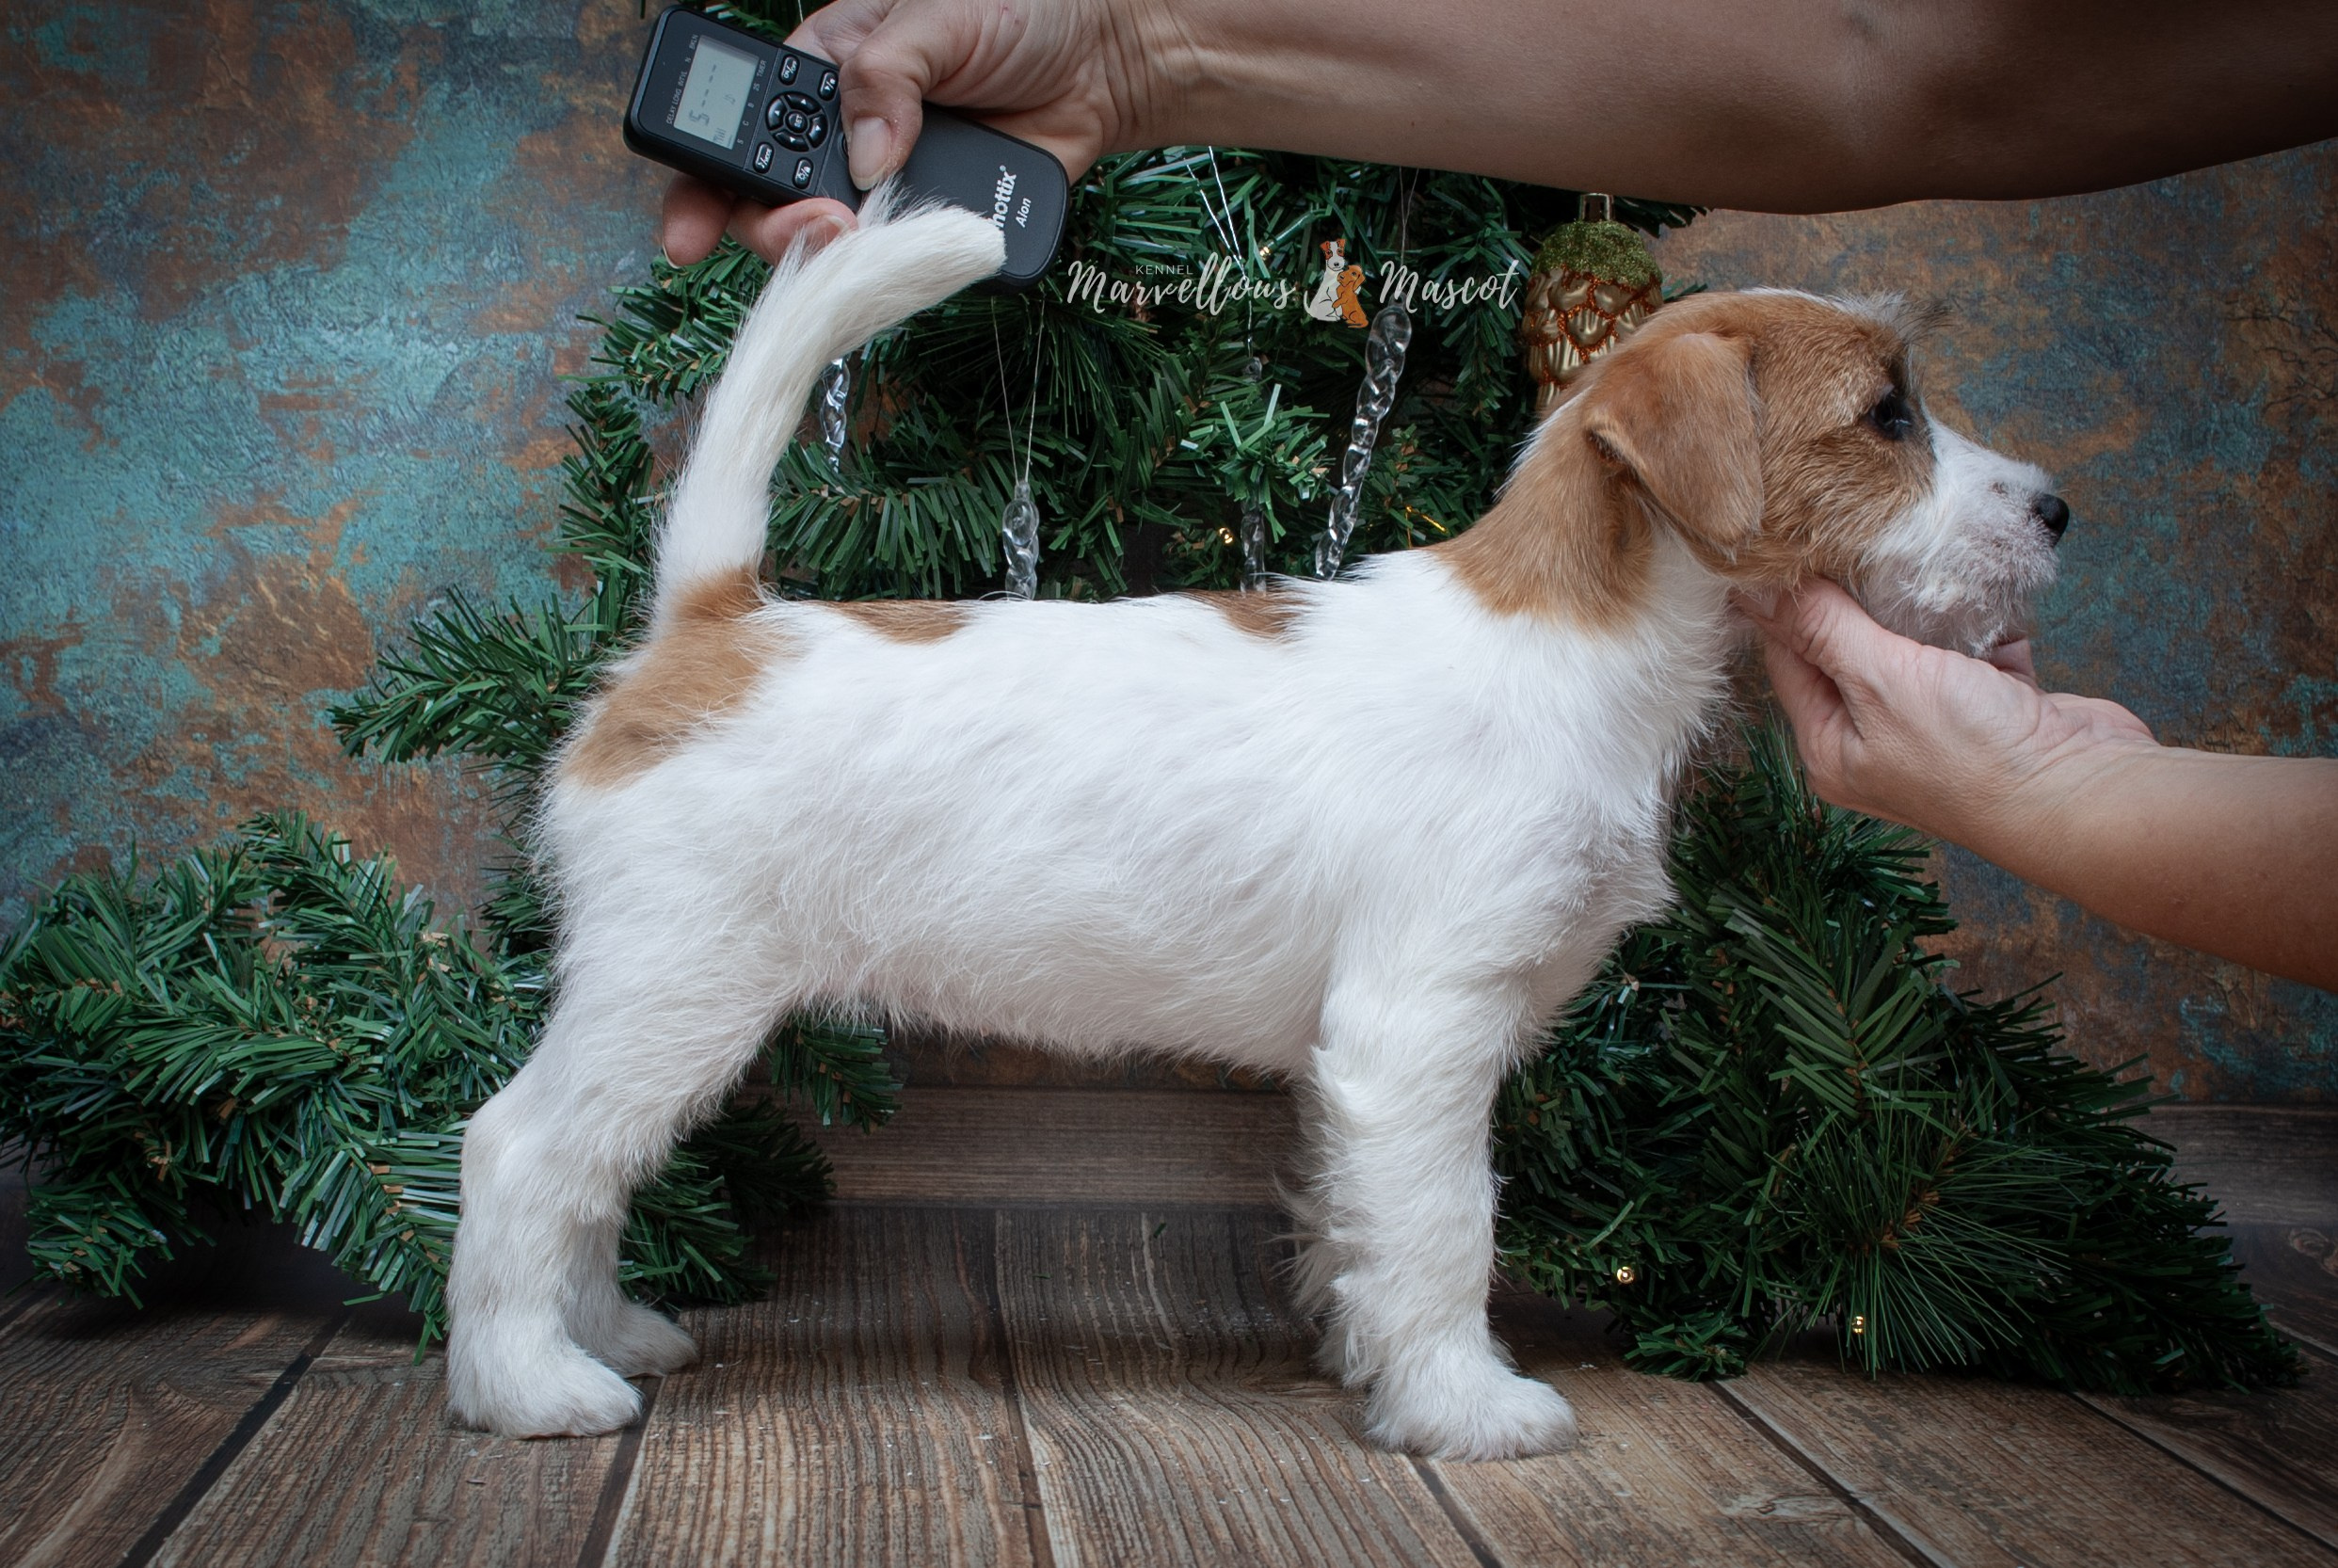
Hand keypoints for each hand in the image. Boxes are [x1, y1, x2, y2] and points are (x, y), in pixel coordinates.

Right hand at [660, 0, 1156, 265]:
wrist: (1103, 65)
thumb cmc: (1018, 17)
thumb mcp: (936, 19)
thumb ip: (886, 75)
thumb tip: (863, 156)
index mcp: (822, 74)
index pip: (740, 135)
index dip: (704, 188)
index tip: (691, 233)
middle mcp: (842, 141)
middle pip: (770, 210)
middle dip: (776, 232)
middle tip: (821, 227)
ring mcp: (885, 192)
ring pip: (830, 252)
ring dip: (834, 263)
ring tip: (864, 242)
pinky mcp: (931, 230)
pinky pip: (896, 271)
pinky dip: (891, 279)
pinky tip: (901, 267)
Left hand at [1740, 580, 2156, 851]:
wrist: (2087, 792)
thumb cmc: (1972, 754)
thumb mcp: (1880, 681)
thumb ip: (1823, 628)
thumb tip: (1755, 590)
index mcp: (1832, 747)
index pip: (1790, 660)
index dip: (1788, 602)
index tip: (1791, 543)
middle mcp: (1877, 740)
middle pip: (1850, 647)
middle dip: (1858, 592)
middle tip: (1854, 531)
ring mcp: (1937, 723)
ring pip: (1915, 642)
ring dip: (1922, 600)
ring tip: (1913, 544)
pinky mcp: (1994, 703)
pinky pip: (1973, 645)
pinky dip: (1979, 617)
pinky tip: (1978, 579)